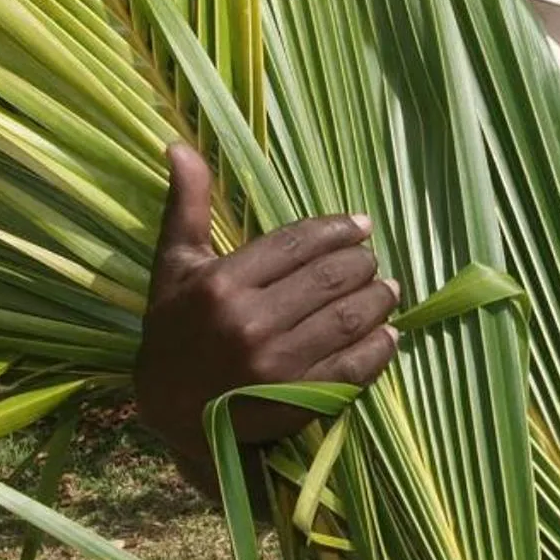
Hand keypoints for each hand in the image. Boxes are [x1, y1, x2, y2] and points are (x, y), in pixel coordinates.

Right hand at [134, 144, 401, 486]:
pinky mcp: (296, 403)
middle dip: (361, 263)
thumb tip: (180, 146)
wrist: (170, 413)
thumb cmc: (172, 331)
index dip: (335, 230)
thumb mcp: (173, 266)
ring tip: (387, 289)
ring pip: (347, 320)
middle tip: (372, 258)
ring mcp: (276, 367)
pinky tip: (388, 334)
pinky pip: (352, 369)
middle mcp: (250, 324)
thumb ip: (186, 207)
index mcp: (221, 286)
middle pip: (328, 280)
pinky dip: (378, 349)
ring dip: (377, 300)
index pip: (297, 244)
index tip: (359, 226)